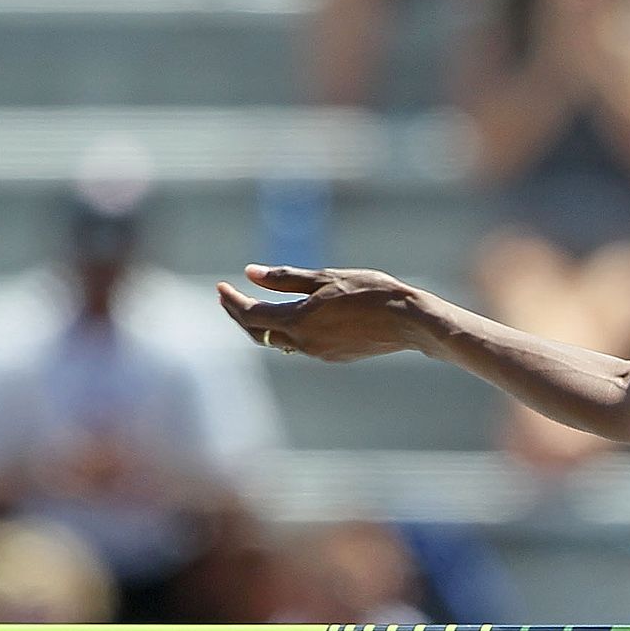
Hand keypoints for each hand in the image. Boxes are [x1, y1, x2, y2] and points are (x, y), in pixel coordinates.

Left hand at [216, 265, 425, 361]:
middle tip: (227, 298)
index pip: (252, 315)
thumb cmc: (371, 292)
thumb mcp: (326, 278)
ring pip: (279, 342)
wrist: (409, 321)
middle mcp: (305, 342)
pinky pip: (300, 345)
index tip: (220, 287)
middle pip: (260, 334)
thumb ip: (286, 279)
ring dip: (262, 326)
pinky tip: (289, 318)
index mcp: (299, 321)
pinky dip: (286, 331)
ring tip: (253, 307)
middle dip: (240, 316)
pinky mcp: (335, 356)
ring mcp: (320, 353)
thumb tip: (250, 274)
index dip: (232, 302)